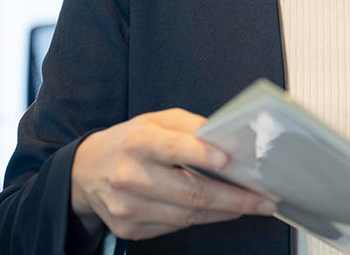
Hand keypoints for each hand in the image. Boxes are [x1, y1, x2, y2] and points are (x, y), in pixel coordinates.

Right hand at [70, 108, 275, 239]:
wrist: (85, 171)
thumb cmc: (131, 141)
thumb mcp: (157, 120)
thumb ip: (191, 126)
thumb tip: (226, 139)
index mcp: (138, 142)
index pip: (173, 148)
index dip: (201, 155)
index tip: (228, 161)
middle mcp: (130, 176)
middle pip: (190, 192)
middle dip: (234, 199)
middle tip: (263, 200)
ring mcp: (128, 207)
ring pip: (188, 215)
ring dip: (225, 213)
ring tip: (251, 207)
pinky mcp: (129, 228)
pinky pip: (175, 226)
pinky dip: (202, 218)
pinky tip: (220, 211)